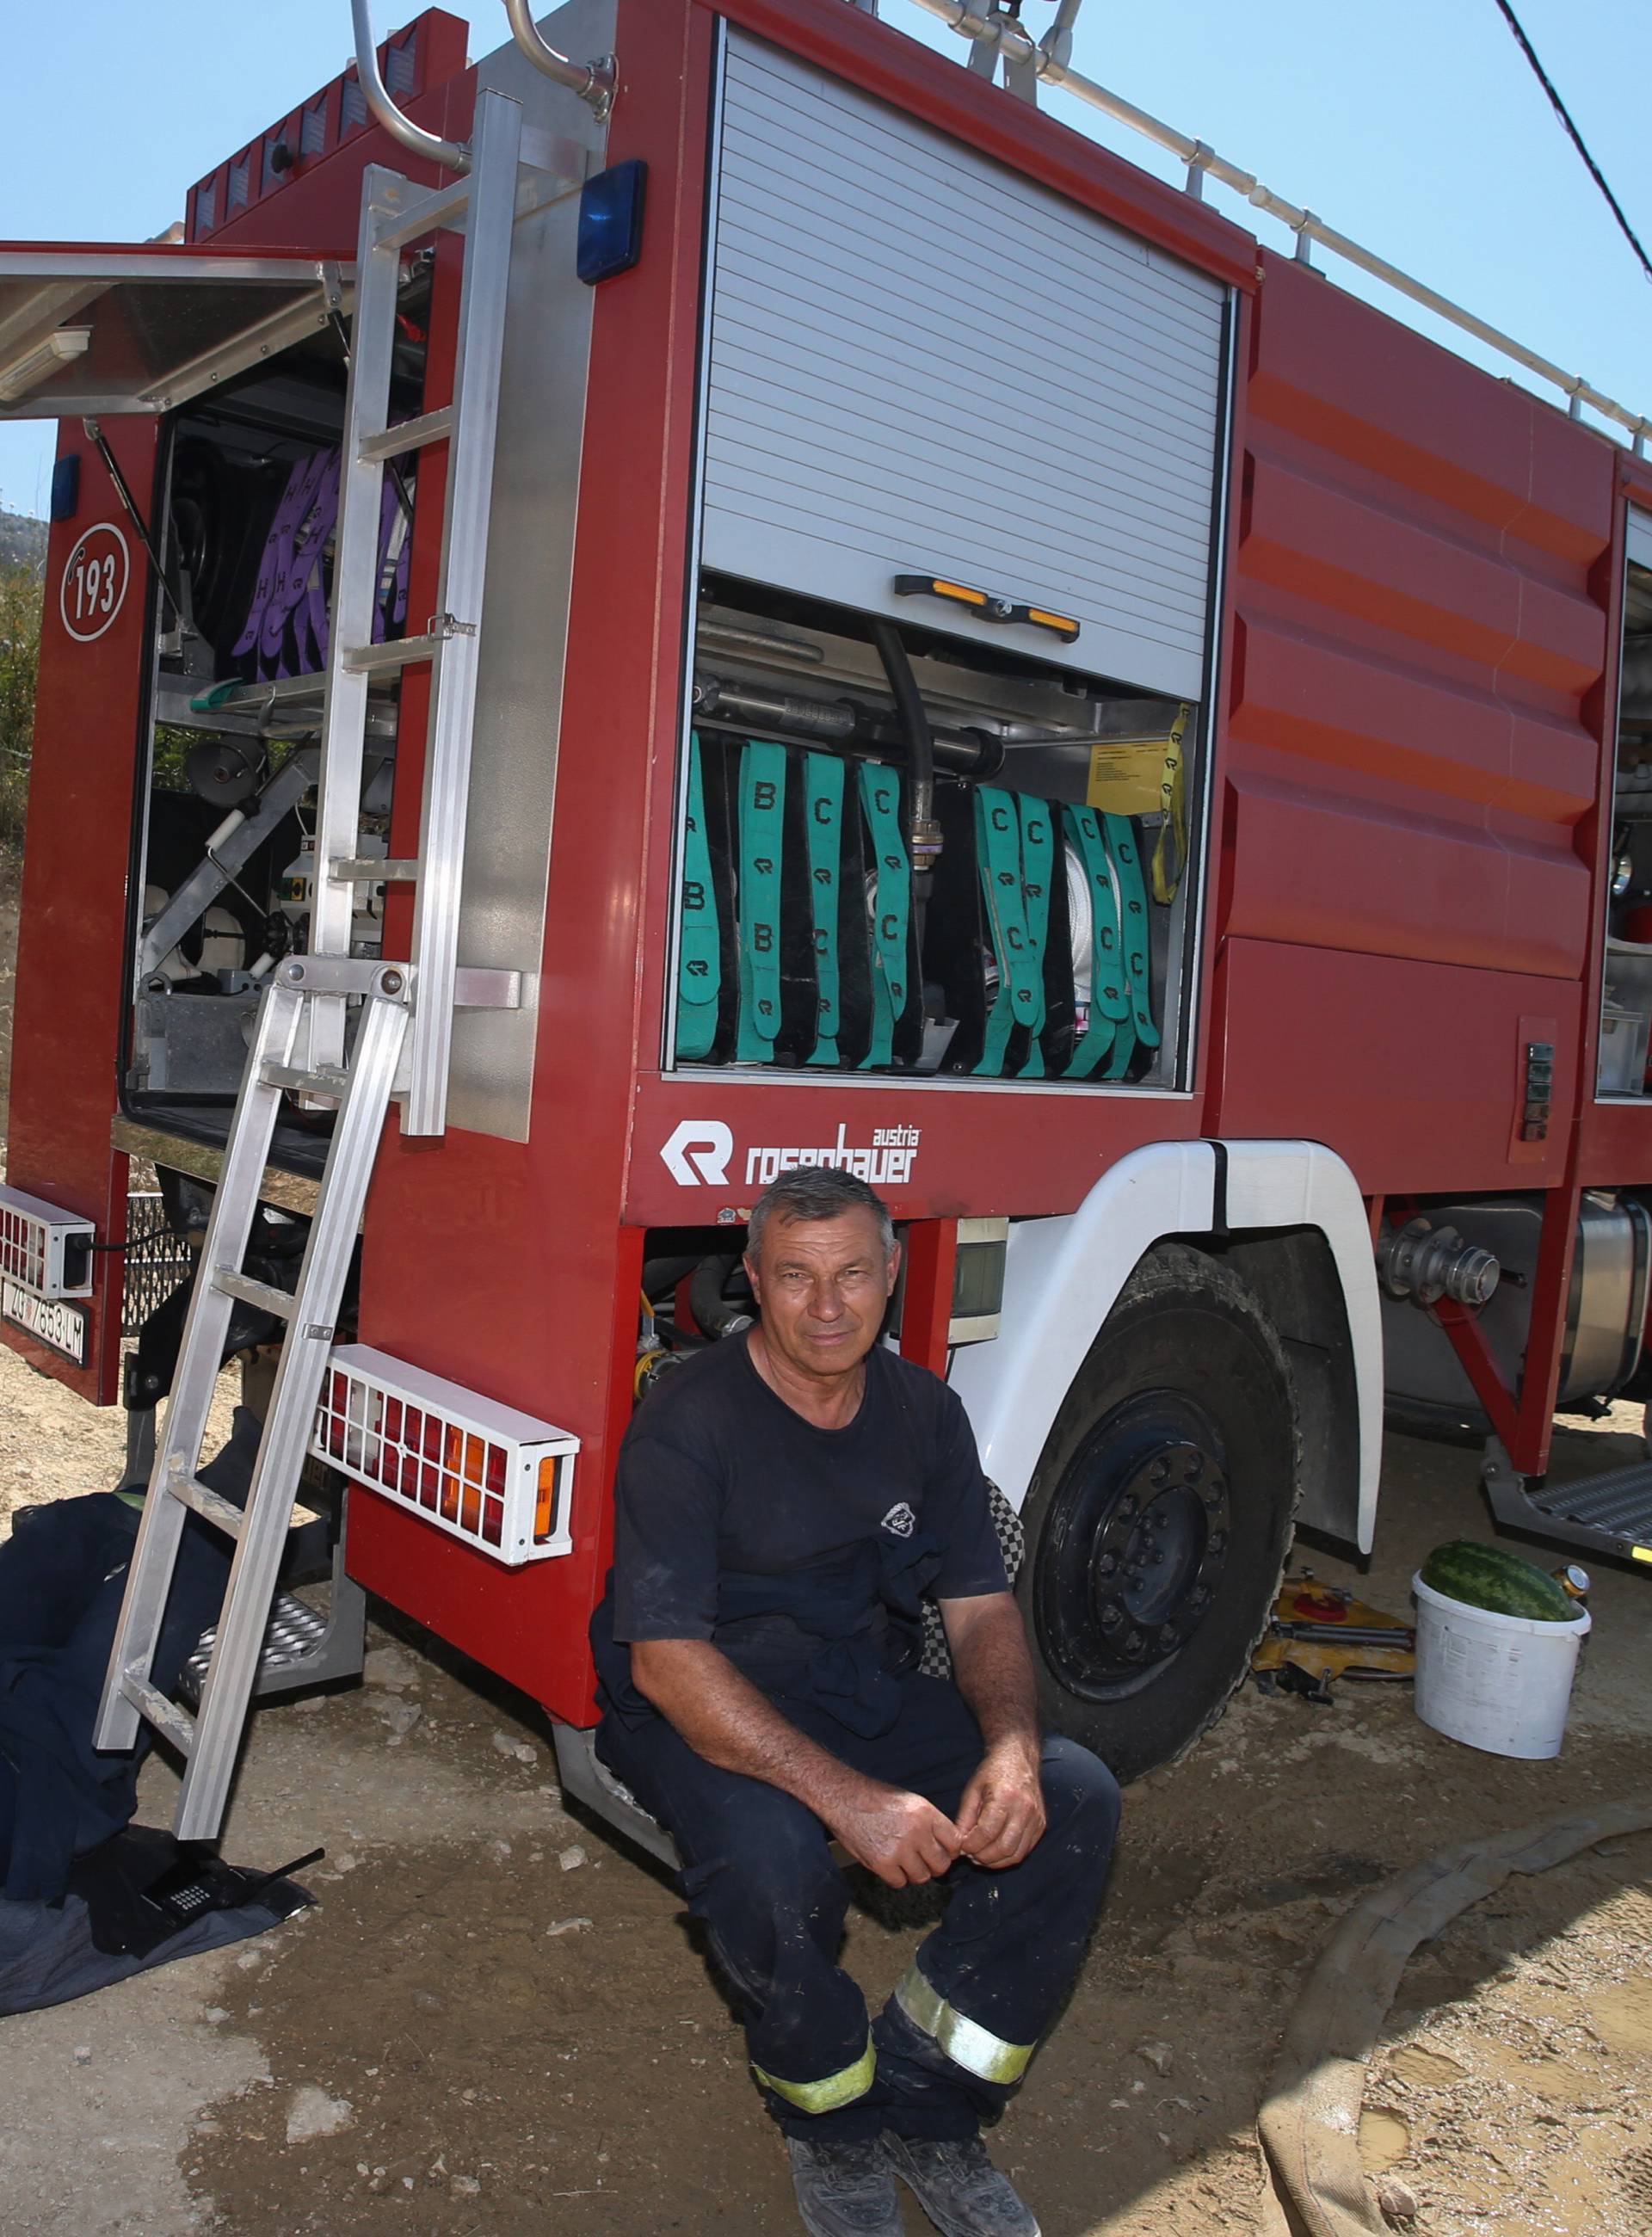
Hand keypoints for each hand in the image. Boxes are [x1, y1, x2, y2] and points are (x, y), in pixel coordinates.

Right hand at [827, 1777, 962, 1887]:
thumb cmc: (876, 1797)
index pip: (955, 1842)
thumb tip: (945, 1844)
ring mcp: (899, 1849)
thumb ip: (929, 1822)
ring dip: (914, 1873)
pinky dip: (896, 1877)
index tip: (943, 1852)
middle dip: (934, 1865)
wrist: (844, 1798)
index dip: (950, 1850)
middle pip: (941, 1864)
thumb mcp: (910, 1800)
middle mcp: (917, 1832)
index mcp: (926, 1813)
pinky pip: (900, 1882)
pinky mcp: (882, 1863)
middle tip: (923, 1861)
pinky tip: (890, 1865)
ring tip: (904, 1862)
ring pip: (921, 1877)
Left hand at [954, 1740, 1044, 1868]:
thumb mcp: (972, 1790)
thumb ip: (964, 1818)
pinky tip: (995, 1853)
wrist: (1018, 1758)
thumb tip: (958, 1843)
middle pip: (1003, 1847)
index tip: (962, 1847)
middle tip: (971, 1855)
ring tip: (981, 1857)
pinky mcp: (1041, 1825)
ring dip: (996, 1862)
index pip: (987, 1832)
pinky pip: (1025, 1850)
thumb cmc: (993, 1772)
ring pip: (1016, 1854)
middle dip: (983, 1857)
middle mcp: (1024, 1809)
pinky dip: (1008, 1857)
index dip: (972, 1845)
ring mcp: (1036, 1818)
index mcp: (1005, 1796)